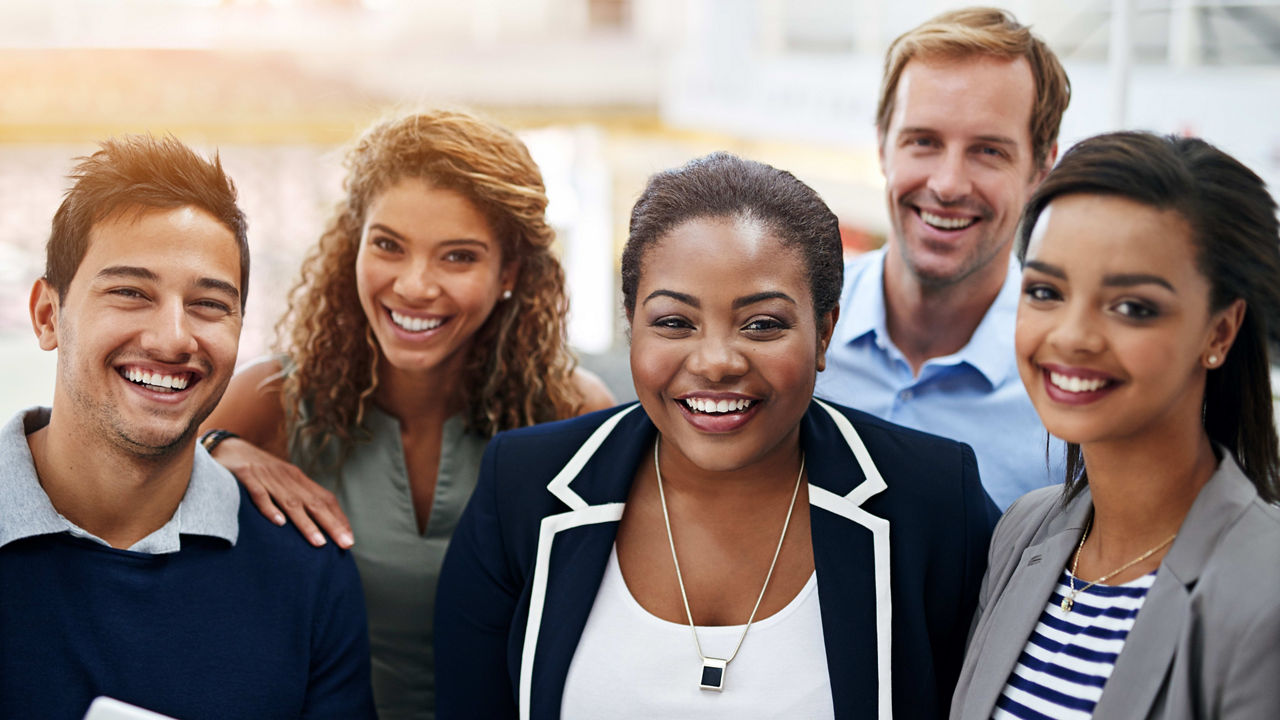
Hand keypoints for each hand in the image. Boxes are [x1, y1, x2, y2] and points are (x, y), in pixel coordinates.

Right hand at [211, 437, 353, 548]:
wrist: (228, 447)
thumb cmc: (258, 471)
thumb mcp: (281, 481)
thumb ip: (297, 498)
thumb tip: (317, 524)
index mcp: (298, 479)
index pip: (325, 498)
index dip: (338, 518)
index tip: (349, 539)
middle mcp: (287, 477)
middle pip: (314, 503)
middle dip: (332, 524)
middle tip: (345, 544)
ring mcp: (267, 476)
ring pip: (290, 502)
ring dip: (306, 523)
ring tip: (319, 542)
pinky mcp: (245, 475)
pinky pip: (259, 494)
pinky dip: (269, 508)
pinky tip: (279, 523)